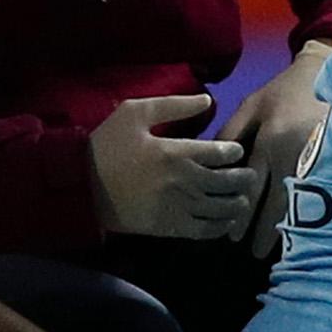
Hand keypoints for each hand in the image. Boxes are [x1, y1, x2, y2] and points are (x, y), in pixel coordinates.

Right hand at [90, 94, 261, 240]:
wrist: (80, 185)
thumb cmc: (107, 145)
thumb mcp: (134, 112)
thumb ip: (173, 105)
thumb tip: (207, 99)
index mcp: (175, 151)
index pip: (221, 152)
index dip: (235, 151)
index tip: (237, 151)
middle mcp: (182, 181)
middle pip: (227, 182)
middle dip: (244, 179)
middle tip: (250, 176)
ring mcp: (176, 207)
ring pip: (220, 209)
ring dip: (237, 204)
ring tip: (242, 200)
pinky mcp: (167, 228)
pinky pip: (203, 231)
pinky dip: (220, 227)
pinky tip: (226, 222)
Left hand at [218, 40, 331, 260]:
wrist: (324, 73)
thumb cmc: (282, 91)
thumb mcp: (251, 106)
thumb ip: (231, 134)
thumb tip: (212, 165)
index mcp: (271, 141)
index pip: (252, 186)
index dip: (242, 213)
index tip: (232, 237)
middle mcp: (294, 155)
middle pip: (277, 202)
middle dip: (264, 230)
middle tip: (253, 253)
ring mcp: (318, 159)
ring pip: (300, 201)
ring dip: (286, 226)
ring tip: (274, 248)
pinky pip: (319, 193)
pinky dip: (308, 212)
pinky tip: (303, 228)